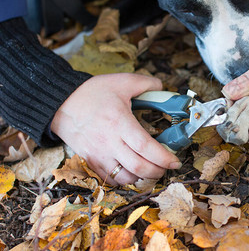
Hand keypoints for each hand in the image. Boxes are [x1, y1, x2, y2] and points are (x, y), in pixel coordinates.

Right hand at [51, 73, 181, 184]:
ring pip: (125, 178)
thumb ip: (146, 83)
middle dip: (158, 171)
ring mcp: (98, 154)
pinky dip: (125, 180)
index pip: (146, 147)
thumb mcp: (121, 81)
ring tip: (152, 169)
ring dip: (142, 177)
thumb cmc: (92, 92)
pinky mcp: (90, 160)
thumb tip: (163, 88)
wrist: (60, 103)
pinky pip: (110, 179)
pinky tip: (133, 171)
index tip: (175, 161)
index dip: (164, 158)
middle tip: (167, 167)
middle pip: (139, 167)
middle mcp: (109, 142)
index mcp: (119, 122)